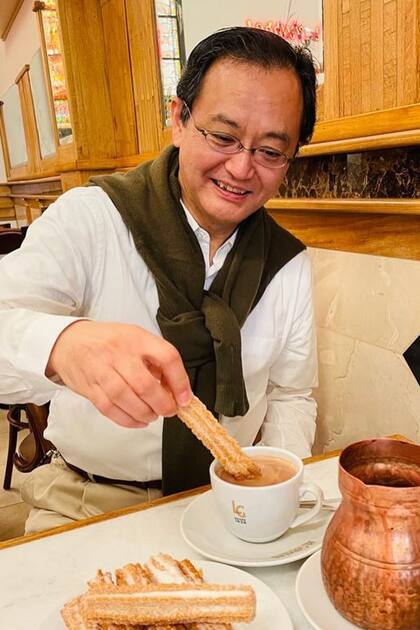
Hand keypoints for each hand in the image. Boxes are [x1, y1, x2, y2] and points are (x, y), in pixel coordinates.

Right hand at [46, 320, 191, 427]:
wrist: (68, 342)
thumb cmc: (108, 341)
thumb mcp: (135, 337)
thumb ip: (154, 359)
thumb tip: (174, 389)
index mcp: (137, 338)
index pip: (167, 357)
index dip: (180, 381)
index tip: (185, 398)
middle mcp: (119, 353)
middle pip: (146, 384)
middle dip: (163, 404)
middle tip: (169, 410)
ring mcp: (102, 371)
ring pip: (127, 399)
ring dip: (146, 414)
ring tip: (153, 415)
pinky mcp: (90, 388)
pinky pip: (111, 409)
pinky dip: (128, 420)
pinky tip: (138, 420)